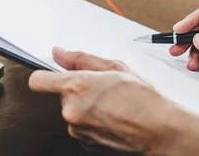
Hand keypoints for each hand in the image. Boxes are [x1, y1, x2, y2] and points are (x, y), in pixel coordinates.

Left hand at [28, 48, 182, 153]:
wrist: (160, 131)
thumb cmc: (143, 99)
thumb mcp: (115, 67)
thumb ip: (82, 59)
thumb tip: (60, 54)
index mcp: (76, 87)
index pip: (38, 81)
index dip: (44, 76)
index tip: (51, 74)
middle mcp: (71, 111)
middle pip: (61, 96)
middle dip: (78, 91)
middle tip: (103, 89)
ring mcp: (77, 130)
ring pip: (73, 112)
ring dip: (86, 107)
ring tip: (112, 105)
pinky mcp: (84, 143)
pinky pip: (81, 127)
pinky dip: (93, 122)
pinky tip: (113, 118)